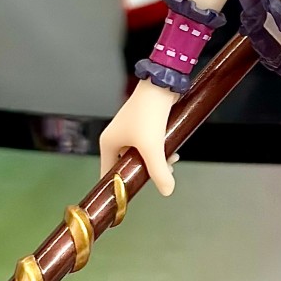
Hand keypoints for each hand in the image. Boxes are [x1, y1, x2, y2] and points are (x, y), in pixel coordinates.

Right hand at [99, 77, 179, 196]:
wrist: (162, 84)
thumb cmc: (149, 114)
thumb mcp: (153, 147)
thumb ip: (159, 171)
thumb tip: (168, 191)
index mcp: (108, 143)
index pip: (107, 173)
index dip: (117, 186)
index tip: (131, 195)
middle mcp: (117, 138)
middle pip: (128, 165)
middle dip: (146, 172)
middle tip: (162, 175)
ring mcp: (131, 131)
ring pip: (142, 156)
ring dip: (157, 161)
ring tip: (172, 160)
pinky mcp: (144, 125)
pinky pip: (150, 145)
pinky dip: (160, 150)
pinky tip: (173, 151)